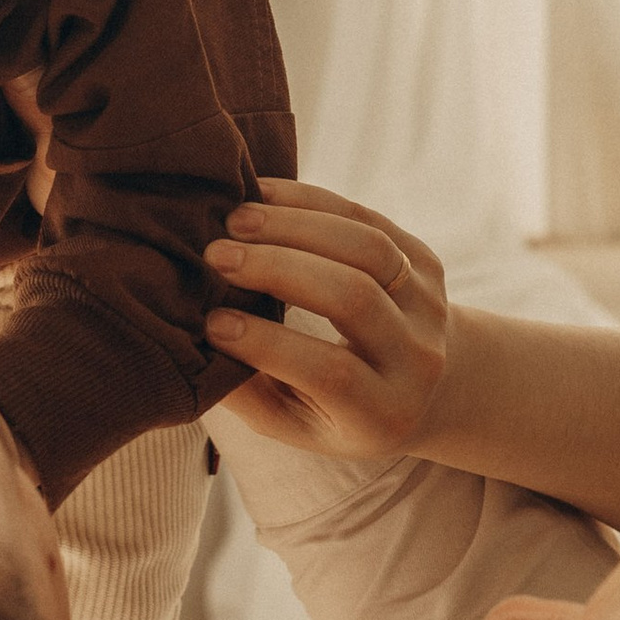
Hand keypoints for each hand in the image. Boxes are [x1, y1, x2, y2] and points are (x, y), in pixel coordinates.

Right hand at [204, 182, 448, 457]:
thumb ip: (248, 393)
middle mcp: (418, 357)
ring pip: (367, 248)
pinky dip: (312, 202)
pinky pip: (370, 218)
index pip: (331, 372)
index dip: (268, 343)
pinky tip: (263, 196)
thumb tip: (191, 341)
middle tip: (214, 255)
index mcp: (383, 411)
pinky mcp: (425, 260)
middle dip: (278, 268)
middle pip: (352, 298)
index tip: (211, 321)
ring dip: (294, 224)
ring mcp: (429, 303)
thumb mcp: (295, 423)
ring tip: (235, 219)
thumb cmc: (337, 412)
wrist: (425, 386)